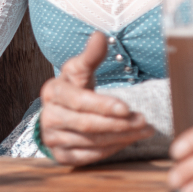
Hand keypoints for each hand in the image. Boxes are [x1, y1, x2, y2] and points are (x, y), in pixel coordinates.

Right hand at [38, 32, 151, 164]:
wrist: (58, 113)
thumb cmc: (74, 88)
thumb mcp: (81, 70)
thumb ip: (91, 55)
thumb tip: (99, 36)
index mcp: (52, 92)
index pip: (78, 101)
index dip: (103, 105)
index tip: (127, 107)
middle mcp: (48, 117)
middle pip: (87, 124)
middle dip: (118, 124)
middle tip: (144, 120)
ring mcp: (53, 139)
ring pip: (92, 142)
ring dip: (122, 137)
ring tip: (144, 129)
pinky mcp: (61, 156)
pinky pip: (90, 156)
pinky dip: (113, 149)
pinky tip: (129, 140)